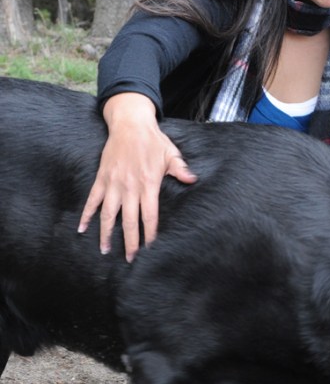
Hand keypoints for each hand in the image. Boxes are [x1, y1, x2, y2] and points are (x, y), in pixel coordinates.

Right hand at [78, 93, 196, 260]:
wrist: (130, 124)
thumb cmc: (153, 140)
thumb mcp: (171, 154)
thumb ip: (181, 169)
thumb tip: (193, 180)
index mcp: (148, 185)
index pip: (149, 216)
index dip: (149, 234)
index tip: (150, 250)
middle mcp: (130, 187)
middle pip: (129, 221)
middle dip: (130, 242)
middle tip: (129, 259)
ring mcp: (113, 184)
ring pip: (108, 214)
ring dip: (106, 233)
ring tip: (105, 250)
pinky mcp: (102, 179)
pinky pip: (92, 200)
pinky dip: (86, 214)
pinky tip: (82, 228)